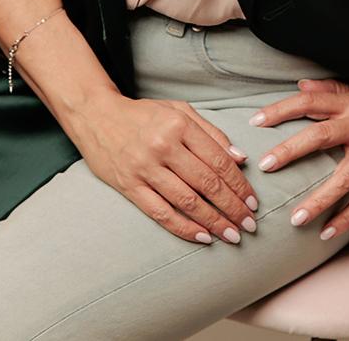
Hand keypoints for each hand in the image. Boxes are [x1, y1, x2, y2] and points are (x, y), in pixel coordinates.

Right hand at [66, 93, 261, 245]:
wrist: (95, 116)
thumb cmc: (143, 114)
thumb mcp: (179, 111)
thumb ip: (211, 133)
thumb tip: (240, 159)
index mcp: (179, 125)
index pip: (218, 160)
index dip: (239, 185)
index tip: (253, 202)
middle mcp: (162, 146)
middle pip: (206, 183)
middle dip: (232, 207)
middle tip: (250, 226)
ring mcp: (144, 168)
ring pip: (187, 201)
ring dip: (213, 222)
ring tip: (232, 235)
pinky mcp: (128, 186)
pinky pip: (160, 212)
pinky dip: (183, 227)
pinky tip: (202, 237)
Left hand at [249, 78, 348, 241]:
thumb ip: (331, 90)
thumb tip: (300, 86)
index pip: (310, 103)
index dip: (281, 110)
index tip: (255, 121)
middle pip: (321, 137)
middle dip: (291, 151)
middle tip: (265, 165)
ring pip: (344, 178)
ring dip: (318, 200)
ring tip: (295, 219)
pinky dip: (347, 218)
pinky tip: (327, 233)